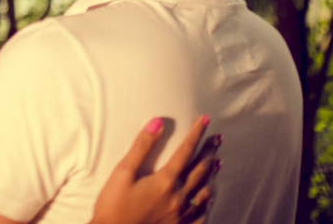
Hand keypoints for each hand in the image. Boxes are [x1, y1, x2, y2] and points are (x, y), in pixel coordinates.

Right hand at [89, 114, 220, 223]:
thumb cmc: (113, 207)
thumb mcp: (122, 173)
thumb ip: (141, 147)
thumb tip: (157, 122)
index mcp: (165, 181)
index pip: (186, 151)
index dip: (196, 133)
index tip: (204, 119)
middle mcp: (178, 197)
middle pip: (200, 169)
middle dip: (209, 151)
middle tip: (217, 138)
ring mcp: (181, 215)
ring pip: (204, 191)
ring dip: (212, 174)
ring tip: (218, 162)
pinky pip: (201, 215)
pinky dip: (208, 203)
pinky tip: (210, 198)